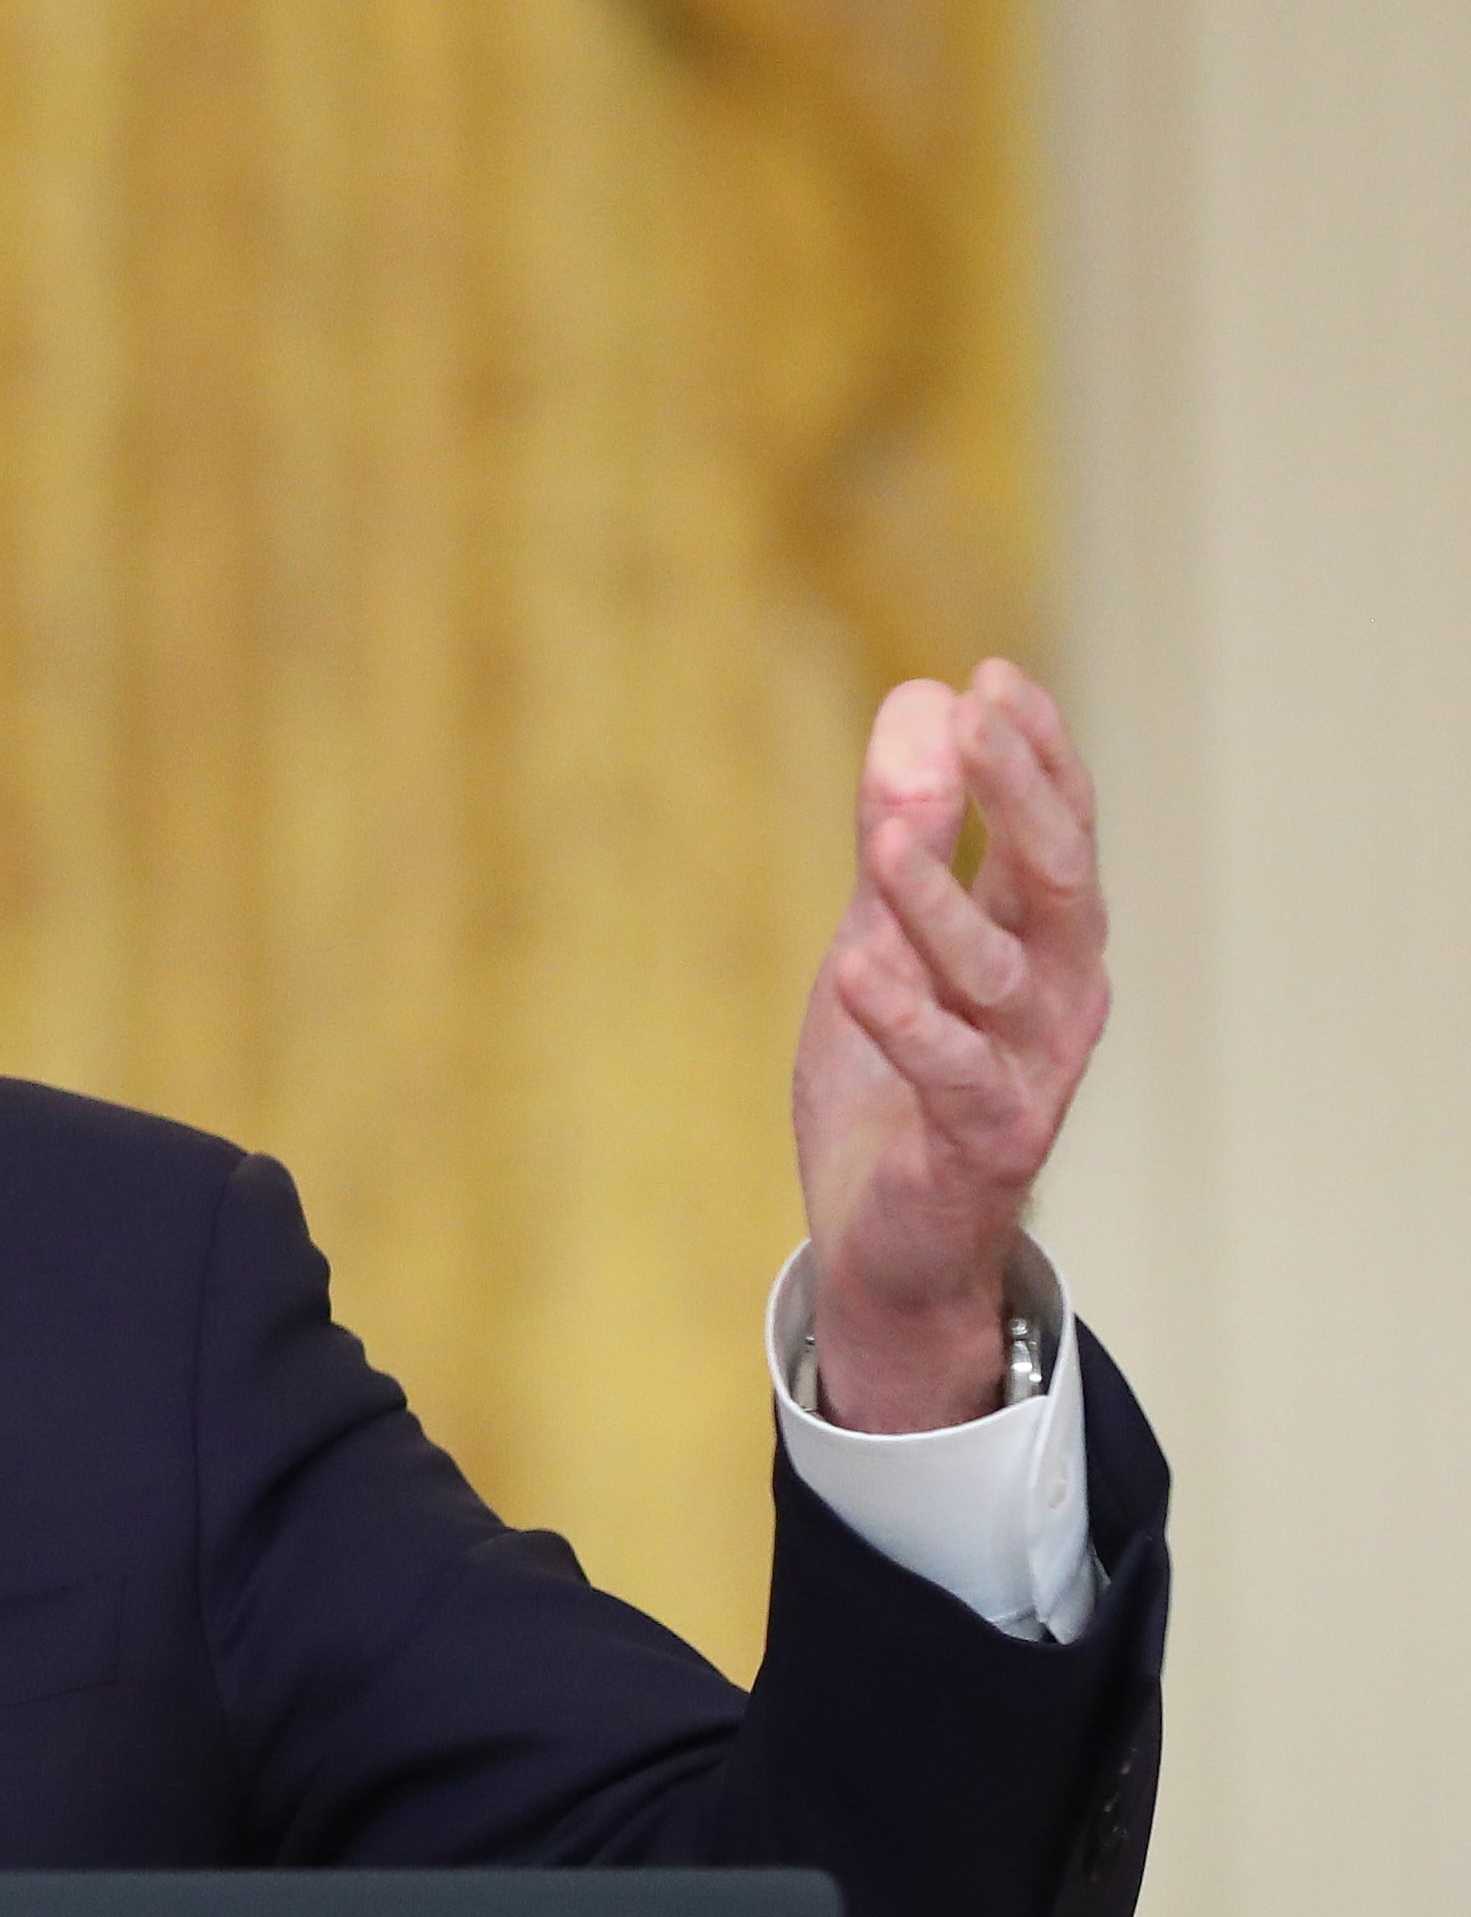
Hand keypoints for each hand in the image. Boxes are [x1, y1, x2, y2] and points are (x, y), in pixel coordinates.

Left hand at [791, 660, 1108, 1431]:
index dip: (1033, 753)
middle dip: (1021, 795)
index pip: (1058, 829)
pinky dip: (906, 1021)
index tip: (990, 676)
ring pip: (998, 973)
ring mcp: (1029, 1070)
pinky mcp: (983, 1142)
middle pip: (1057, 880)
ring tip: (881, 833)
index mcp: (1044, 942)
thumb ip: (902, 837)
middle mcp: (1058, 997)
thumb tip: (918, 702)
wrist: (887, 1240)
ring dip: (939, 900)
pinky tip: (858, 971)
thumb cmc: (896, 1079)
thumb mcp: (883, 938)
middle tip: (978, 718)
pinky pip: (952, 1072)